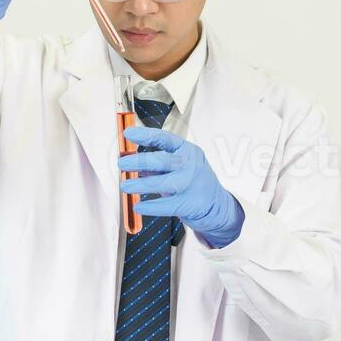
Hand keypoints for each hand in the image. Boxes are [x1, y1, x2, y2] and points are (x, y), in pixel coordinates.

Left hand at [118, 126, 244, 248]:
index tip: (128, 134)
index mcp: (186, 150)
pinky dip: (150, 206)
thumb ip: (157, 165)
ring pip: (162, 183)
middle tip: (122, 163)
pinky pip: (166, 205)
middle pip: (162, 160)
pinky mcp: (190, 203)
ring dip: (141, 184)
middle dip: (139, 161)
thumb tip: (130, 162)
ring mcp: (191, 184)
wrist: (218, 205)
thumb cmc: (193, 181)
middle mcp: (190, 164)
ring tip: (125, 186)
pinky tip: (138, 206)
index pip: (164, 138)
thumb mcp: (178, 167)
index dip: (145, 135)